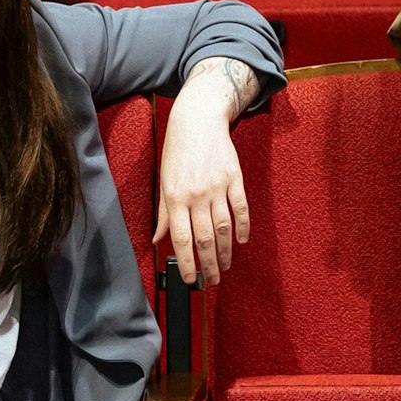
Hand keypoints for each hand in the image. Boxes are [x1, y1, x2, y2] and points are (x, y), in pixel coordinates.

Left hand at [155, 89, 248, 286]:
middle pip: (205, 238)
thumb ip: (163, 213)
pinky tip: (240, 241)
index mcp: (175, 197)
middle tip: (212, 281)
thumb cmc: (177, 151)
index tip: (191, 279)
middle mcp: (196, 194)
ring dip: (225, 251)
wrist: (197, 119)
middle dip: (209, 264)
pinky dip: (242, 227)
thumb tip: (158, 240)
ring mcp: (217, 186)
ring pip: (223, 227)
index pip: (181, 238)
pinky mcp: (234, 178)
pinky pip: (240, 208)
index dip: (187, 262)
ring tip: (225, 266)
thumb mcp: (164, 181)